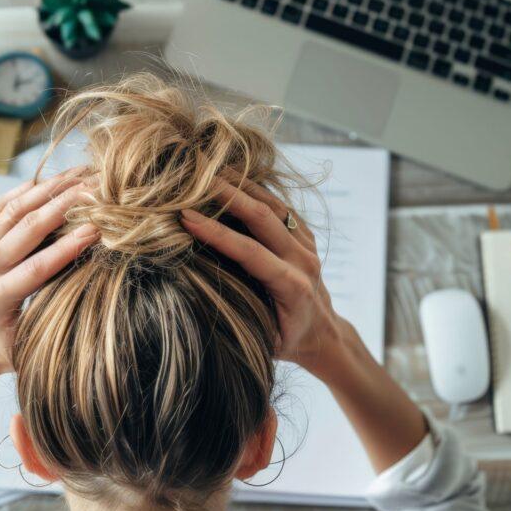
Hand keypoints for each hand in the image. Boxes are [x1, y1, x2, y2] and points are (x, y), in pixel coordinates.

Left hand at [0, 167, 98, 381]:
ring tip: (81, 175)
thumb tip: (92, 315)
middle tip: (96, 190)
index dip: (67, 248)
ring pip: (14, 209)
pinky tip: (54, 178)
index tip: (97, 229)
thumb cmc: (5, 350)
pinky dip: (28, 188)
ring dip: (49, 189)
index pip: (36, 267)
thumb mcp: (28, 351)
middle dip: (63, 206)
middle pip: (25, 227)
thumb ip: (52, 330)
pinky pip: (3, 206)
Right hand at [180, 178, 354, 378]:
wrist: (324, 334)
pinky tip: (234, 178)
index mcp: (292, 286)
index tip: (186, 217)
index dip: (217, 233)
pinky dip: (256, 189)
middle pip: (263, 217)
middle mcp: (303, 260)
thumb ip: (236, 321)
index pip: (250, 252)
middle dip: (227, 195)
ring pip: (274, 205)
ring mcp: (307, 245)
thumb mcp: (262, 342)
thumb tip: (195, 298)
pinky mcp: (306, 236)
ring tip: (210, 168)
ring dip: (241, 184)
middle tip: (193, 179)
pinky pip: (280, 206)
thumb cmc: (287, 342)